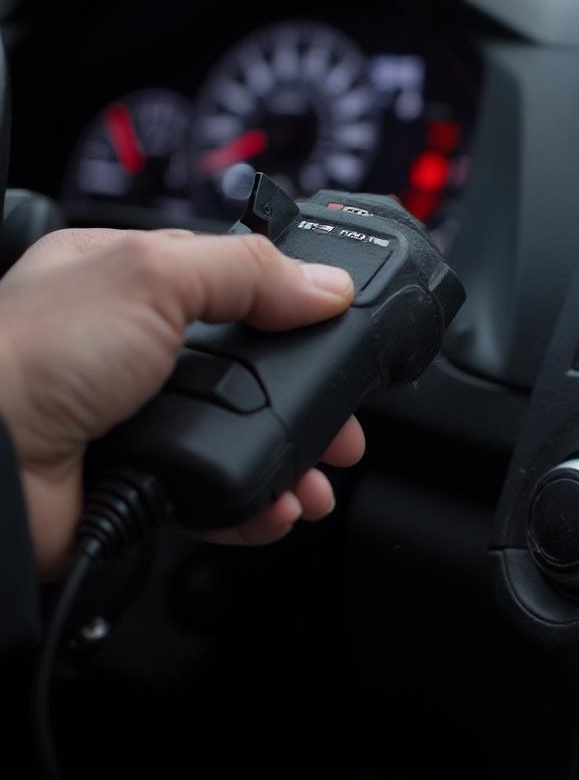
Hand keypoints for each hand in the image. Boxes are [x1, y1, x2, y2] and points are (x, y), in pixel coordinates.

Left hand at [0, 227, 365, 579]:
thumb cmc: (27, 354)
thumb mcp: (151, 276)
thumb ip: (248, 271)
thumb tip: (327, 286)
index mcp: (127, 281)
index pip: (232, 282)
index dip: (292, 306)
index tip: (338, 329)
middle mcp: (133, 350)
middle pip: (249, 370)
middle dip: (307, 398)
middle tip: (346, 421)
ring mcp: (138, 419)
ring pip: (239, 437)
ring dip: (291, 459)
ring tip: (321, 479)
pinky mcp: (140, 482)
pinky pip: (215, 495)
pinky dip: (254, 505)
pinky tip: (278, 508)